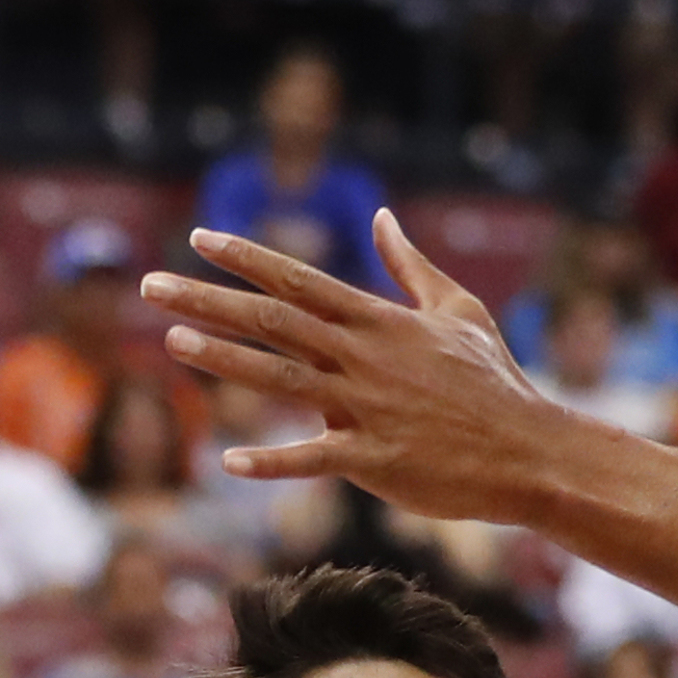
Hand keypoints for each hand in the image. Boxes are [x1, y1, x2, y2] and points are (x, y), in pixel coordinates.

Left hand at [145, 215, 574, 526]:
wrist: (529, 450)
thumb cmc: (495, 381)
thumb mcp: (458, 309)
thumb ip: (410, 266)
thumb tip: (381, 217)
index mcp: (378, 320)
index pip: (298, 280)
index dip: (246, 258)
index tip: (198, 239)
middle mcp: (363, 357)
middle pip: (272, 320)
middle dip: (206, 301)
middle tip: (148, 286)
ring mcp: (366, 408)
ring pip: (280, 378)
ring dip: (223, 360)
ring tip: (172, 342)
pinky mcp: (375, 459)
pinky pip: (313, 459)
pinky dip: (271, 460)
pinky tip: (229, 459)